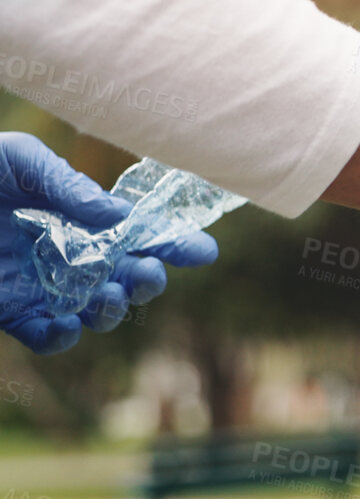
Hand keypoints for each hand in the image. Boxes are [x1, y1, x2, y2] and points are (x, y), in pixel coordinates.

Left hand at [0, 134, 217, 352]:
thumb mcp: (20, 160)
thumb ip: (70, 186)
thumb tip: (120, 218)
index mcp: (76, 218)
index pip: (136, 234)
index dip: (171, 243)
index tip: (201, 250)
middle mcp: (65, 256)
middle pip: (125, 279)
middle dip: (148, 280)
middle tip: (146, 273)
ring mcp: (39, 287)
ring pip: (96, 313)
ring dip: (114, 311)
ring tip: (110, 296)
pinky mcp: (9, 312)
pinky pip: (47, 338)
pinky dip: (63, 336)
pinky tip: (67, 321)